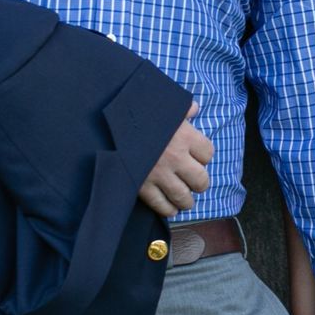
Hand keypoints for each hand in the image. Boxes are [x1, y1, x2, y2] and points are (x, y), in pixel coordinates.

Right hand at [138, 101, 212, 218]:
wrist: (106, 123)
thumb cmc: (138, 112)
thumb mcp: (162, 105)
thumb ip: (181, 109)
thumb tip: (193, 109)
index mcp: (184, 136)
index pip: (208, 153)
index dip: (203, 155)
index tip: (197, 156)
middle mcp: (175, 158)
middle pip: (201, 180)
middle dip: (199, 182)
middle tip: (193, 180)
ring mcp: (159, 174)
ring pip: (184, 197)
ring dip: (186, 200)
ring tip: (184, 199)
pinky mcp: (142, 187)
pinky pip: (161, 205)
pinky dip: (168, 209)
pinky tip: (170, 207)